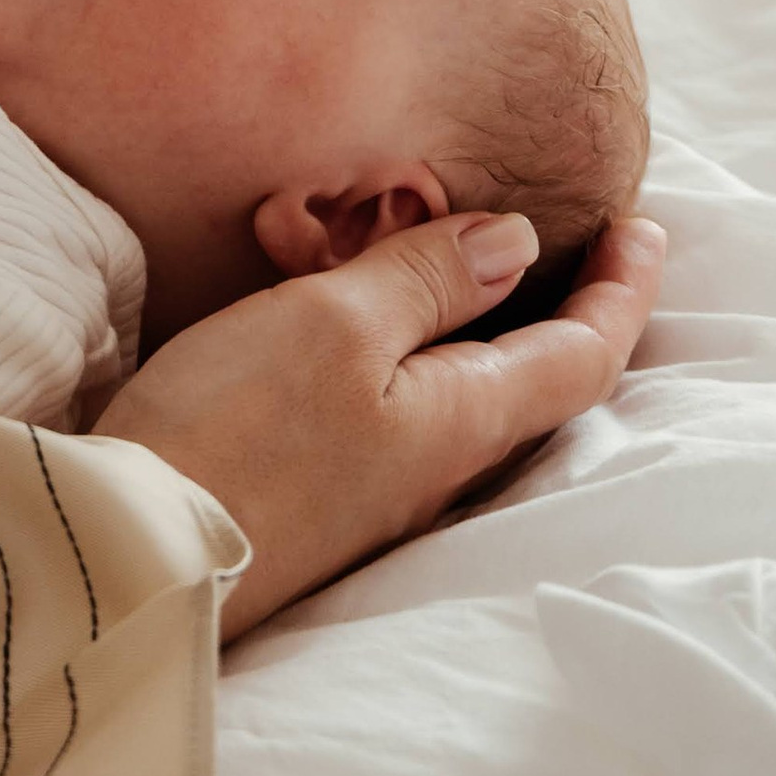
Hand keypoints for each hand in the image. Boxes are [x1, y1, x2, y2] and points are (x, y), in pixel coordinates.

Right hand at [97, 211, 665, 637]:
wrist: (132, 554)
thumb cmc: (237, 427)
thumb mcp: (337, 323)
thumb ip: (427, 280)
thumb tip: (516, 249)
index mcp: (465, 422)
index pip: (584, 356)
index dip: (622, 288)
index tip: (644, 228)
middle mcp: (438, 466)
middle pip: (529, 373)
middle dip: (537, 289)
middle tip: (536, 221)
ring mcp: (377, 485)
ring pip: (451, 379)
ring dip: (441, 301)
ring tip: (400, 235)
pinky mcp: (318, 489)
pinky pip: (386, 396)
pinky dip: (378, 330)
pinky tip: (331, 297)